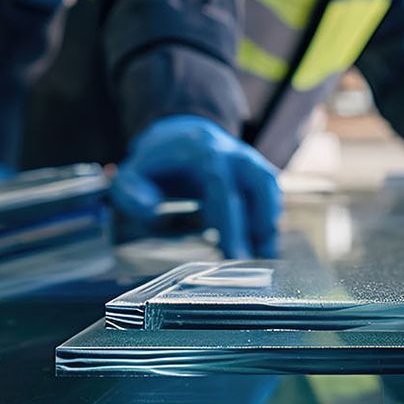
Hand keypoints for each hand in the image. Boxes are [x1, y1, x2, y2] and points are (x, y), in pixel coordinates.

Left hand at [112, 116, 282, 258]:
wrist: (181, 138)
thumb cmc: (156, 165)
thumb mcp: (131, 176)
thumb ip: (132, 194)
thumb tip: (150, 210)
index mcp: (202, 151)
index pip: (223, 187)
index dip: (231, 223)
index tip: (234, 255)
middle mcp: (233, 153)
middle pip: (257, 187)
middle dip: (257, 230)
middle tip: (252, 265)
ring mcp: (250, 161)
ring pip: (270, 192)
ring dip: (267, 227)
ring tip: (259, 258)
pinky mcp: (259, 173)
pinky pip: (272, 199)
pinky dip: (268, 224)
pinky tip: (260, 249)